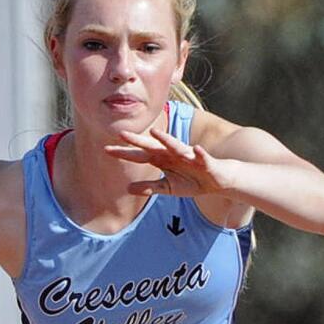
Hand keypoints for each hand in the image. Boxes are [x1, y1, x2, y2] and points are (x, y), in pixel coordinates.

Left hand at [104, 127, 233, 197]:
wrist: (218, 180)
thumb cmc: (192, 181)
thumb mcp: (168, 188)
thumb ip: (149, 187)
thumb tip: (128, 189)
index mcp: (163, 159)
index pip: (140, 155)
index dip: (125, 153)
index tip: (106, 150)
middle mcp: (174, 154)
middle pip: (153, 147)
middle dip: (139, 141)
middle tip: (122, 134)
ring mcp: (189, 156)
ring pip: (177, 147)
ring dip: (167, 140)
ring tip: (156, 134)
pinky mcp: (205, 162)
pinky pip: (202, 157)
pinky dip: (200, 154)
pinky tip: (197, 150)